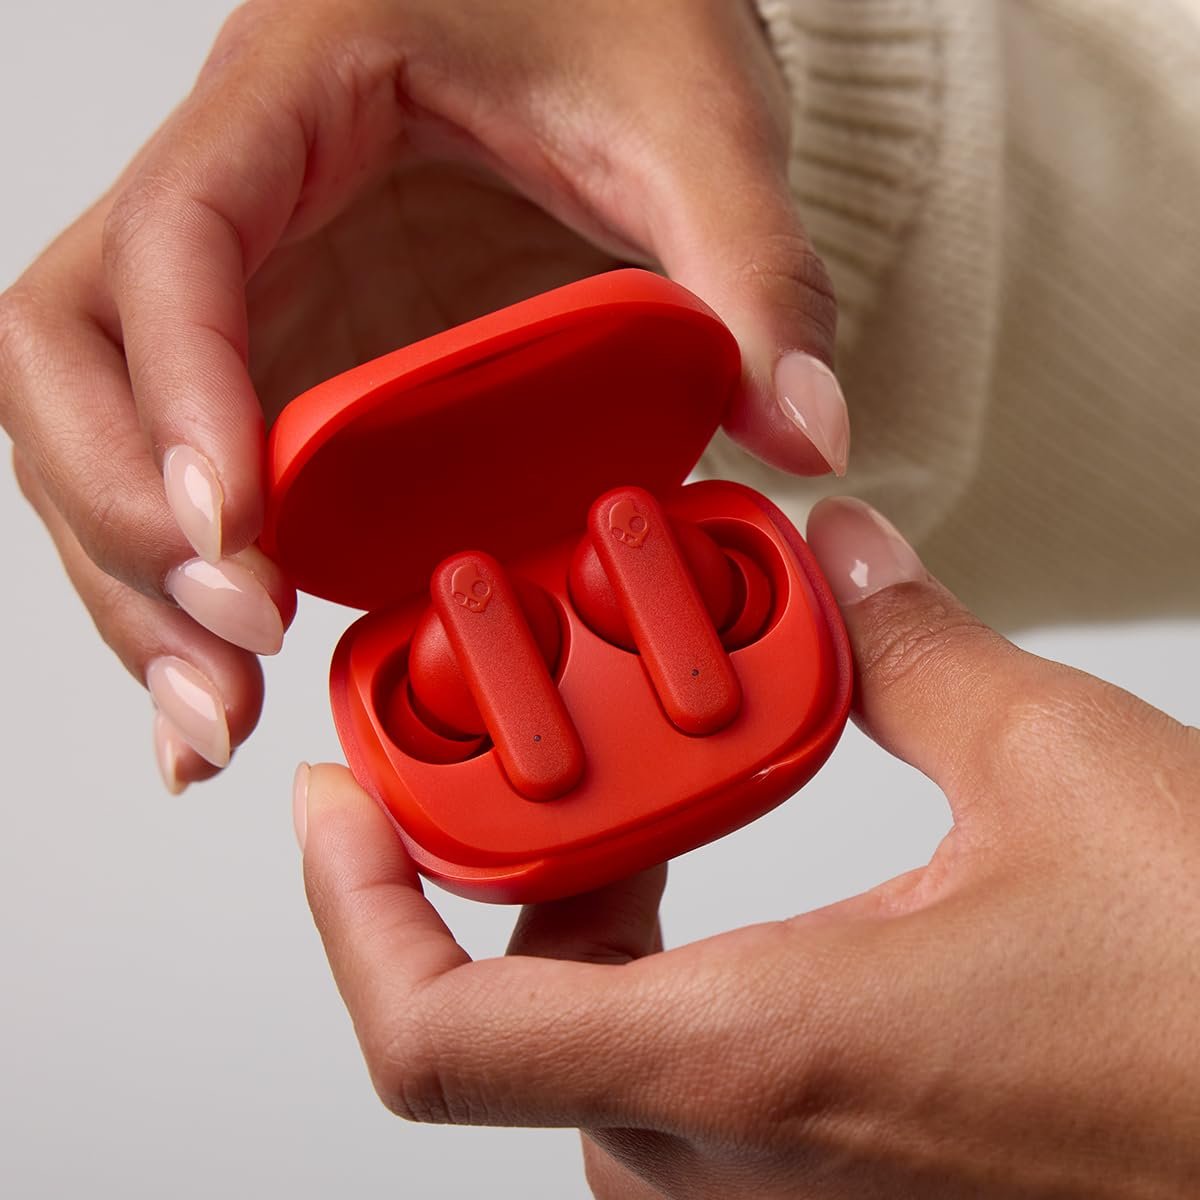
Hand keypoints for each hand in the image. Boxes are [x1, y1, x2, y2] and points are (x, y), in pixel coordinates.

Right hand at [0, 0, 843, 794]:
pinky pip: (181, 460)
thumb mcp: (695, 120)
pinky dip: (180, 572)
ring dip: (132, 578)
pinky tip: (217, 664)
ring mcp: (252, 282)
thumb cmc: (615, 7)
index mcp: (300, 90)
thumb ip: (752, 274)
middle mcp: (239, 192)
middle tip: (229, 652)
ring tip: (210, 706)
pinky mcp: (285, 348)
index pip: (174, 243)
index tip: (241, 536)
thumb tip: (804, 432)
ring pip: (95, 426)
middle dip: (124, 521)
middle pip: (69, 354)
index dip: (181, 398)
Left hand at [299, 496, 1199, 1197]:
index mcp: (758, 1057)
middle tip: (535, 762)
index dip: (352, 913)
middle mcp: (745, 1164)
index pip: (440, 1038)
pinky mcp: (844, 1196)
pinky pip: (677, 1097)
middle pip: (504, 1030)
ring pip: (586, 1064)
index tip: (337, 806)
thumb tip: (844, 561)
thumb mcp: (1061, 774)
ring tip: (636, 811)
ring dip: (579, 931)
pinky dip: (654, 983)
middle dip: (500, 875)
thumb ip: (916, 650)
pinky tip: (720, 898)